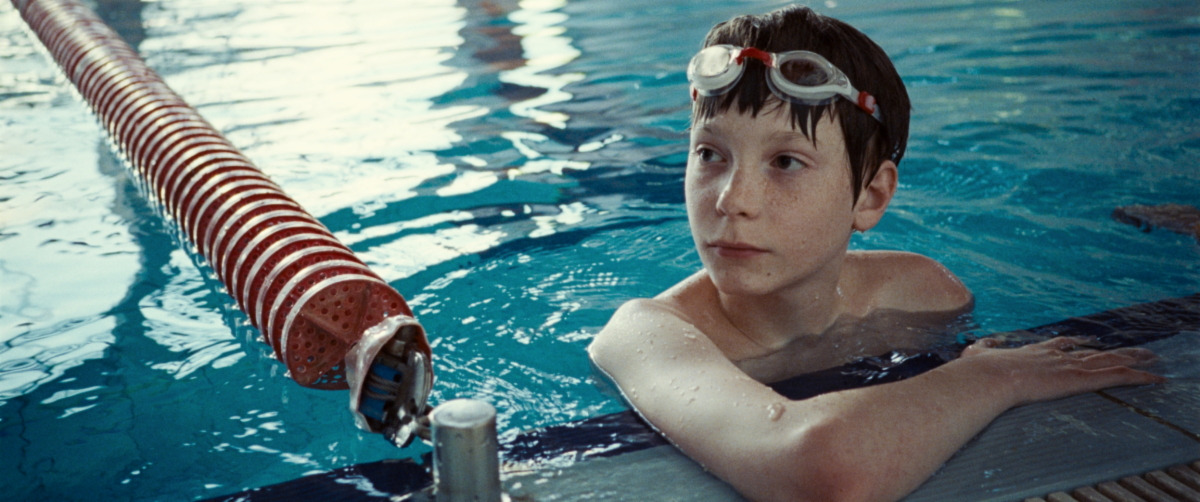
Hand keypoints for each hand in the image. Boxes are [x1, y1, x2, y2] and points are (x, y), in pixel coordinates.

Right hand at [959, 336, 1166, 405]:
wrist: (987, 376)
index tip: (1085, 340)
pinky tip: (1154, 377)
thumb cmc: (978, 370)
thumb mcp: (976, 355)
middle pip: (1091, 351)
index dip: (1075, 343)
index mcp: (1034, 352)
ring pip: (1109, 360)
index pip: (1061, 345)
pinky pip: (1116, 376)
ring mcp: (1070, 365)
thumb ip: (982, 350)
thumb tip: (976, 346)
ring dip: (1132, 359)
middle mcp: (1056, 355)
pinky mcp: (1080, 378)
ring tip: (1151, 357)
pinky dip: (1138, 377)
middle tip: (1131, 349)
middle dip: (1112, 350)